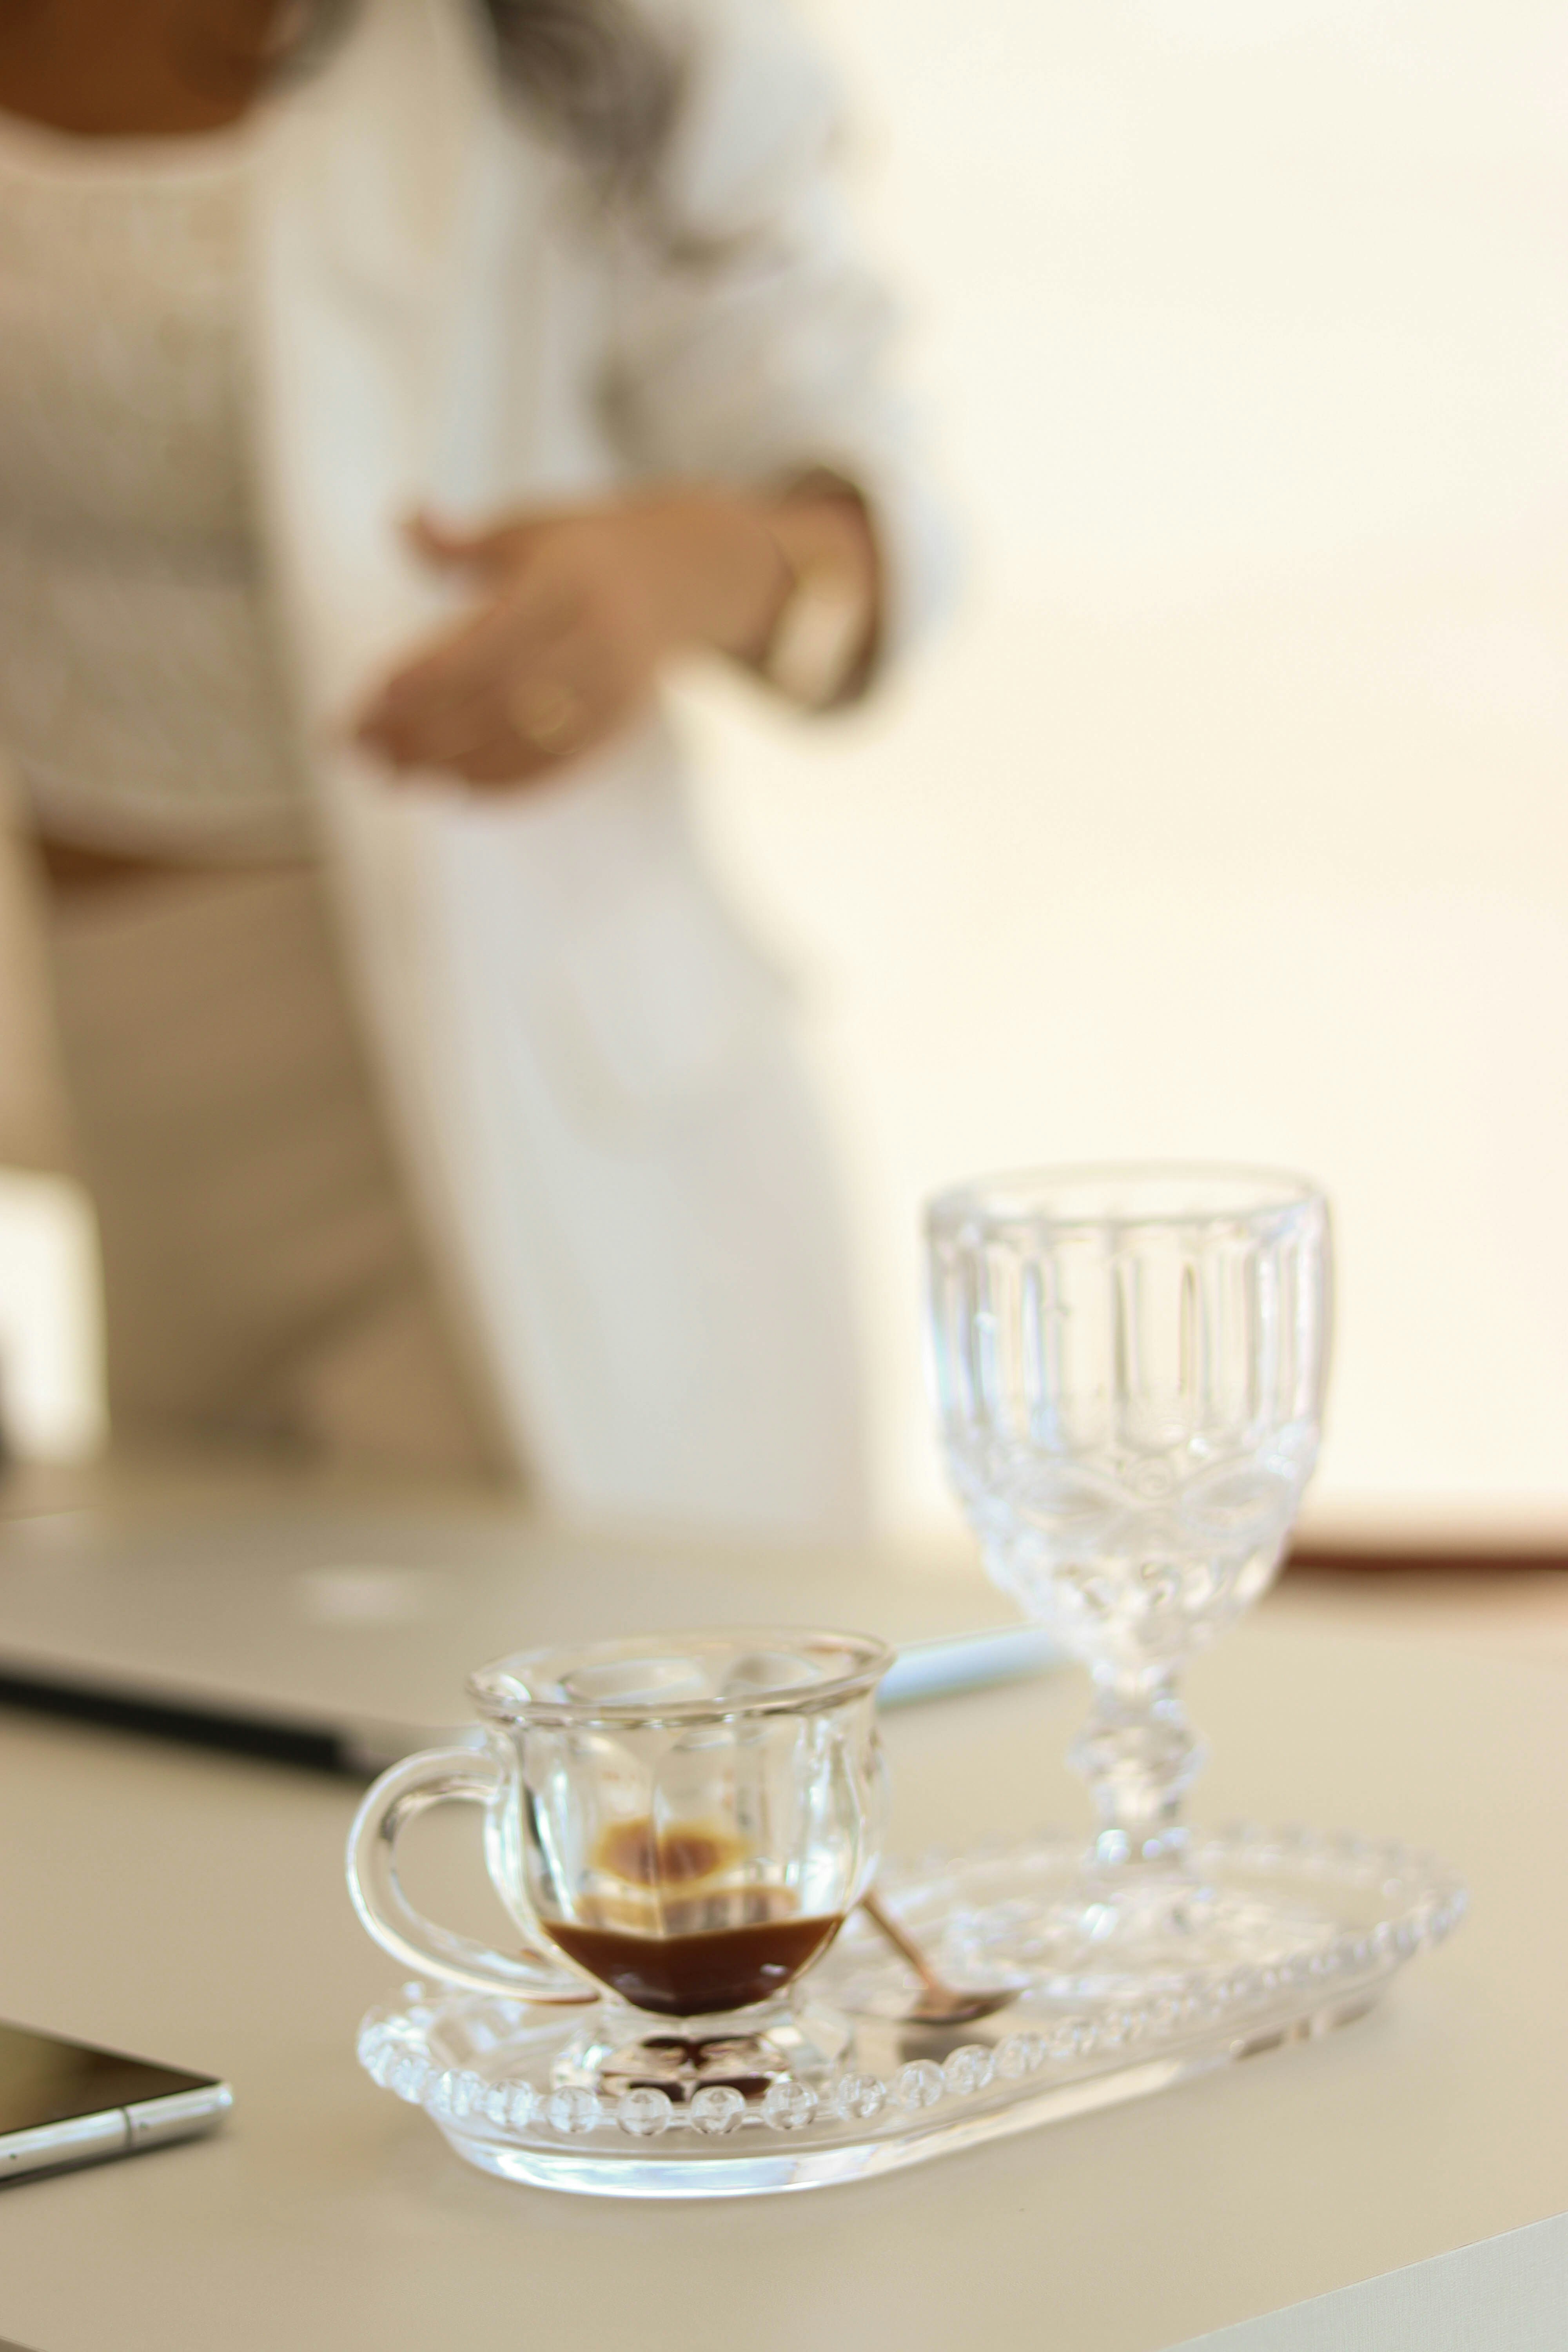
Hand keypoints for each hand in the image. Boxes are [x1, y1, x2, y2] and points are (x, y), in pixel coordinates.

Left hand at [355, 498, 785, 788]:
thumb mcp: (529, 528)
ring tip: (385, 769)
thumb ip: (463, 543)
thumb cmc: (584, 549)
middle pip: (494, 700)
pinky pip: (552, 770)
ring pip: (519, 743)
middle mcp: (595, 639)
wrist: (689, 577)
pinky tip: (445, 787)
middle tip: (354, 746)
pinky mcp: (617, 728)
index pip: (487, 641)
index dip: (426, 676)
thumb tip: (405, 522)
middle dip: (419, 730)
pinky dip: (494, 786)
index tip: (368, 698)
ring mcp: (611, 690)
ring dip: (445, 765)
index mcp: (566, 580)